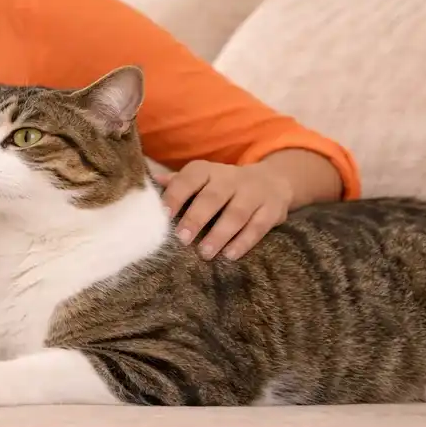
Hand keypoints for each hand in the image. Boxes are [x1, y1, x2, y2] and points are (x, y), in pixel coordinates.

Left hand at [155, 160, 292, 259]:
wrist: (274, 180)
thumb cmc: (224, 186)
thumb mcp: (202, 180)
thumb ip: (178, 184)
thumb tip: (151, 184)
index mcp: (208, 171)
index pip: (190, 178)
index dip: (176, 195)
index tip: (164, 215)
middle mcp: (231, 178)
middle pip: (213, 197)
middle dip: (196, 217)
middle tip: (182, 238)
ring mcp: (254, 193)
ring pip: (237, 213)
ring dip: (220, 234)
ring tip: (205, 253)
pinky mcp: (272, 210)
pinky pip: (258, 227)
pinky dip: (244, 242)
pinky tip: (230, 255)